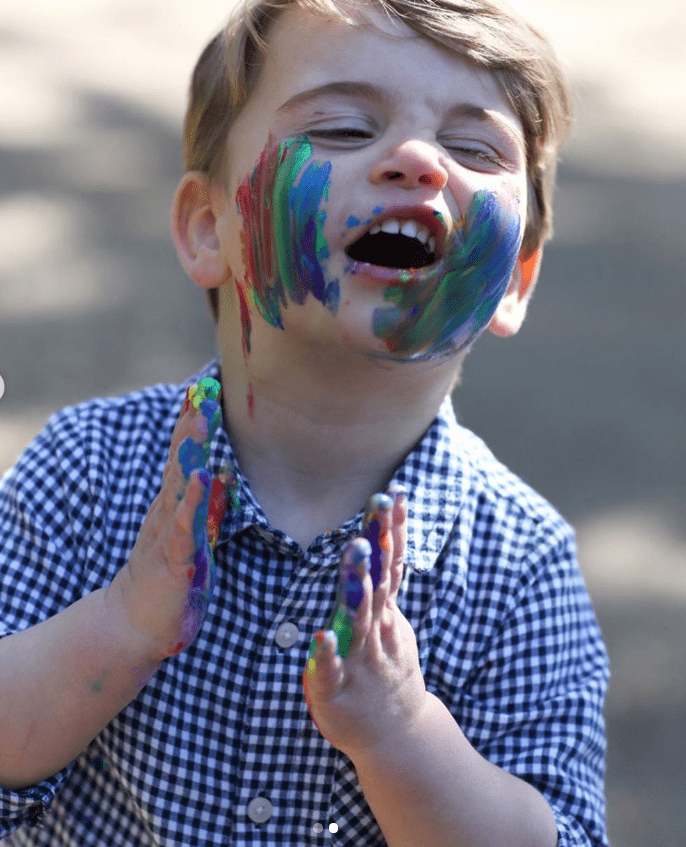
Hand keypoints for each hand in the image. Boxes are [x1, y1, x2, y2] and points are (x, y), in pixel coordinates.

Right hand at [107, 378, 232, 661]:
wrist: (133, 623)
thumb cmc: (167, 578)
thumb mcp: (190, 536)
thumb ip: (203, 505)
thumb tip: (223, 474)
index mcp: (173, 506)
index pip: (183, 458)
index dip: (193, 426)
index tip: (204, 392)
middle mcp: (167, 512)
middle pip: (179, 461)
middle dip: (192, 425)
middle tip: (203, 391)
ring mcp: (168, 532)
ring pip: (179, 484)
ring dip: (190, 451)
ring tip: (200, 419)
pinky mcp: (173, 558)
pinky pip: (183, 526)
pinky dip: (191, 502)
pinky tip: (201, 479)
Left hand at [302, 487, 427, 758]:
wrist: (397, 735)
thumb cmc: (387, 670)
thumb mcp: (392, 622)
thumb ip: (384, 585)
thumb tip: (382, 541)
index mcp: (385, 612)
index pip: (391, 562)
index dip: (393, 528)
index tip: (394, 492)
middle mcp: (376, 629)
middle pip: (378, 580)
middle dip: (378, 542)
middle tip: (378, 505)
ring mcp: (360, 658)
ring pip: (359, 616)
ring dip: (357, 584)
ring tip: (355, 550)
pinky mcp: (337, 690)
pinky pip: (330, 670)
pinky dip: (326, 653)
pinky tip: (320, 635)